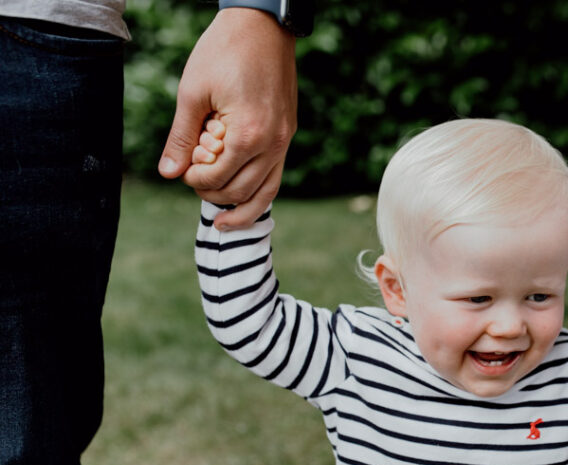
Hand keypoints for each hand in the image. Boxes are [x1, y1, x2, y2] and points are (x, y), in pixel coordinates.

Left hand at [158, 8, 296, 228]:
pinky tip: (243, 202)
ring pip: (265, 193)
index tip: (183, 168)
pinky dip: (259, 195)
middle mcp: (273, 144)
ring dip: (241, 209)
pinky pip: (275, 176)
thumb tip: (169, 172)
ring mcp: (284, 141)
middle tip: (194, 182)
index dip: (194, 179)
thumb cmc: (224, 52)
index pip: (217, 178)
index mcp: (248, 134)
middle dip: (213, 193)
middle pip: (241, 191)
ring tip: (223, 223)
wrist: (263, 27)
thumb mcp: (192, 92)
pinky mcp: (287, 134)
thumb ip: (182, 136)